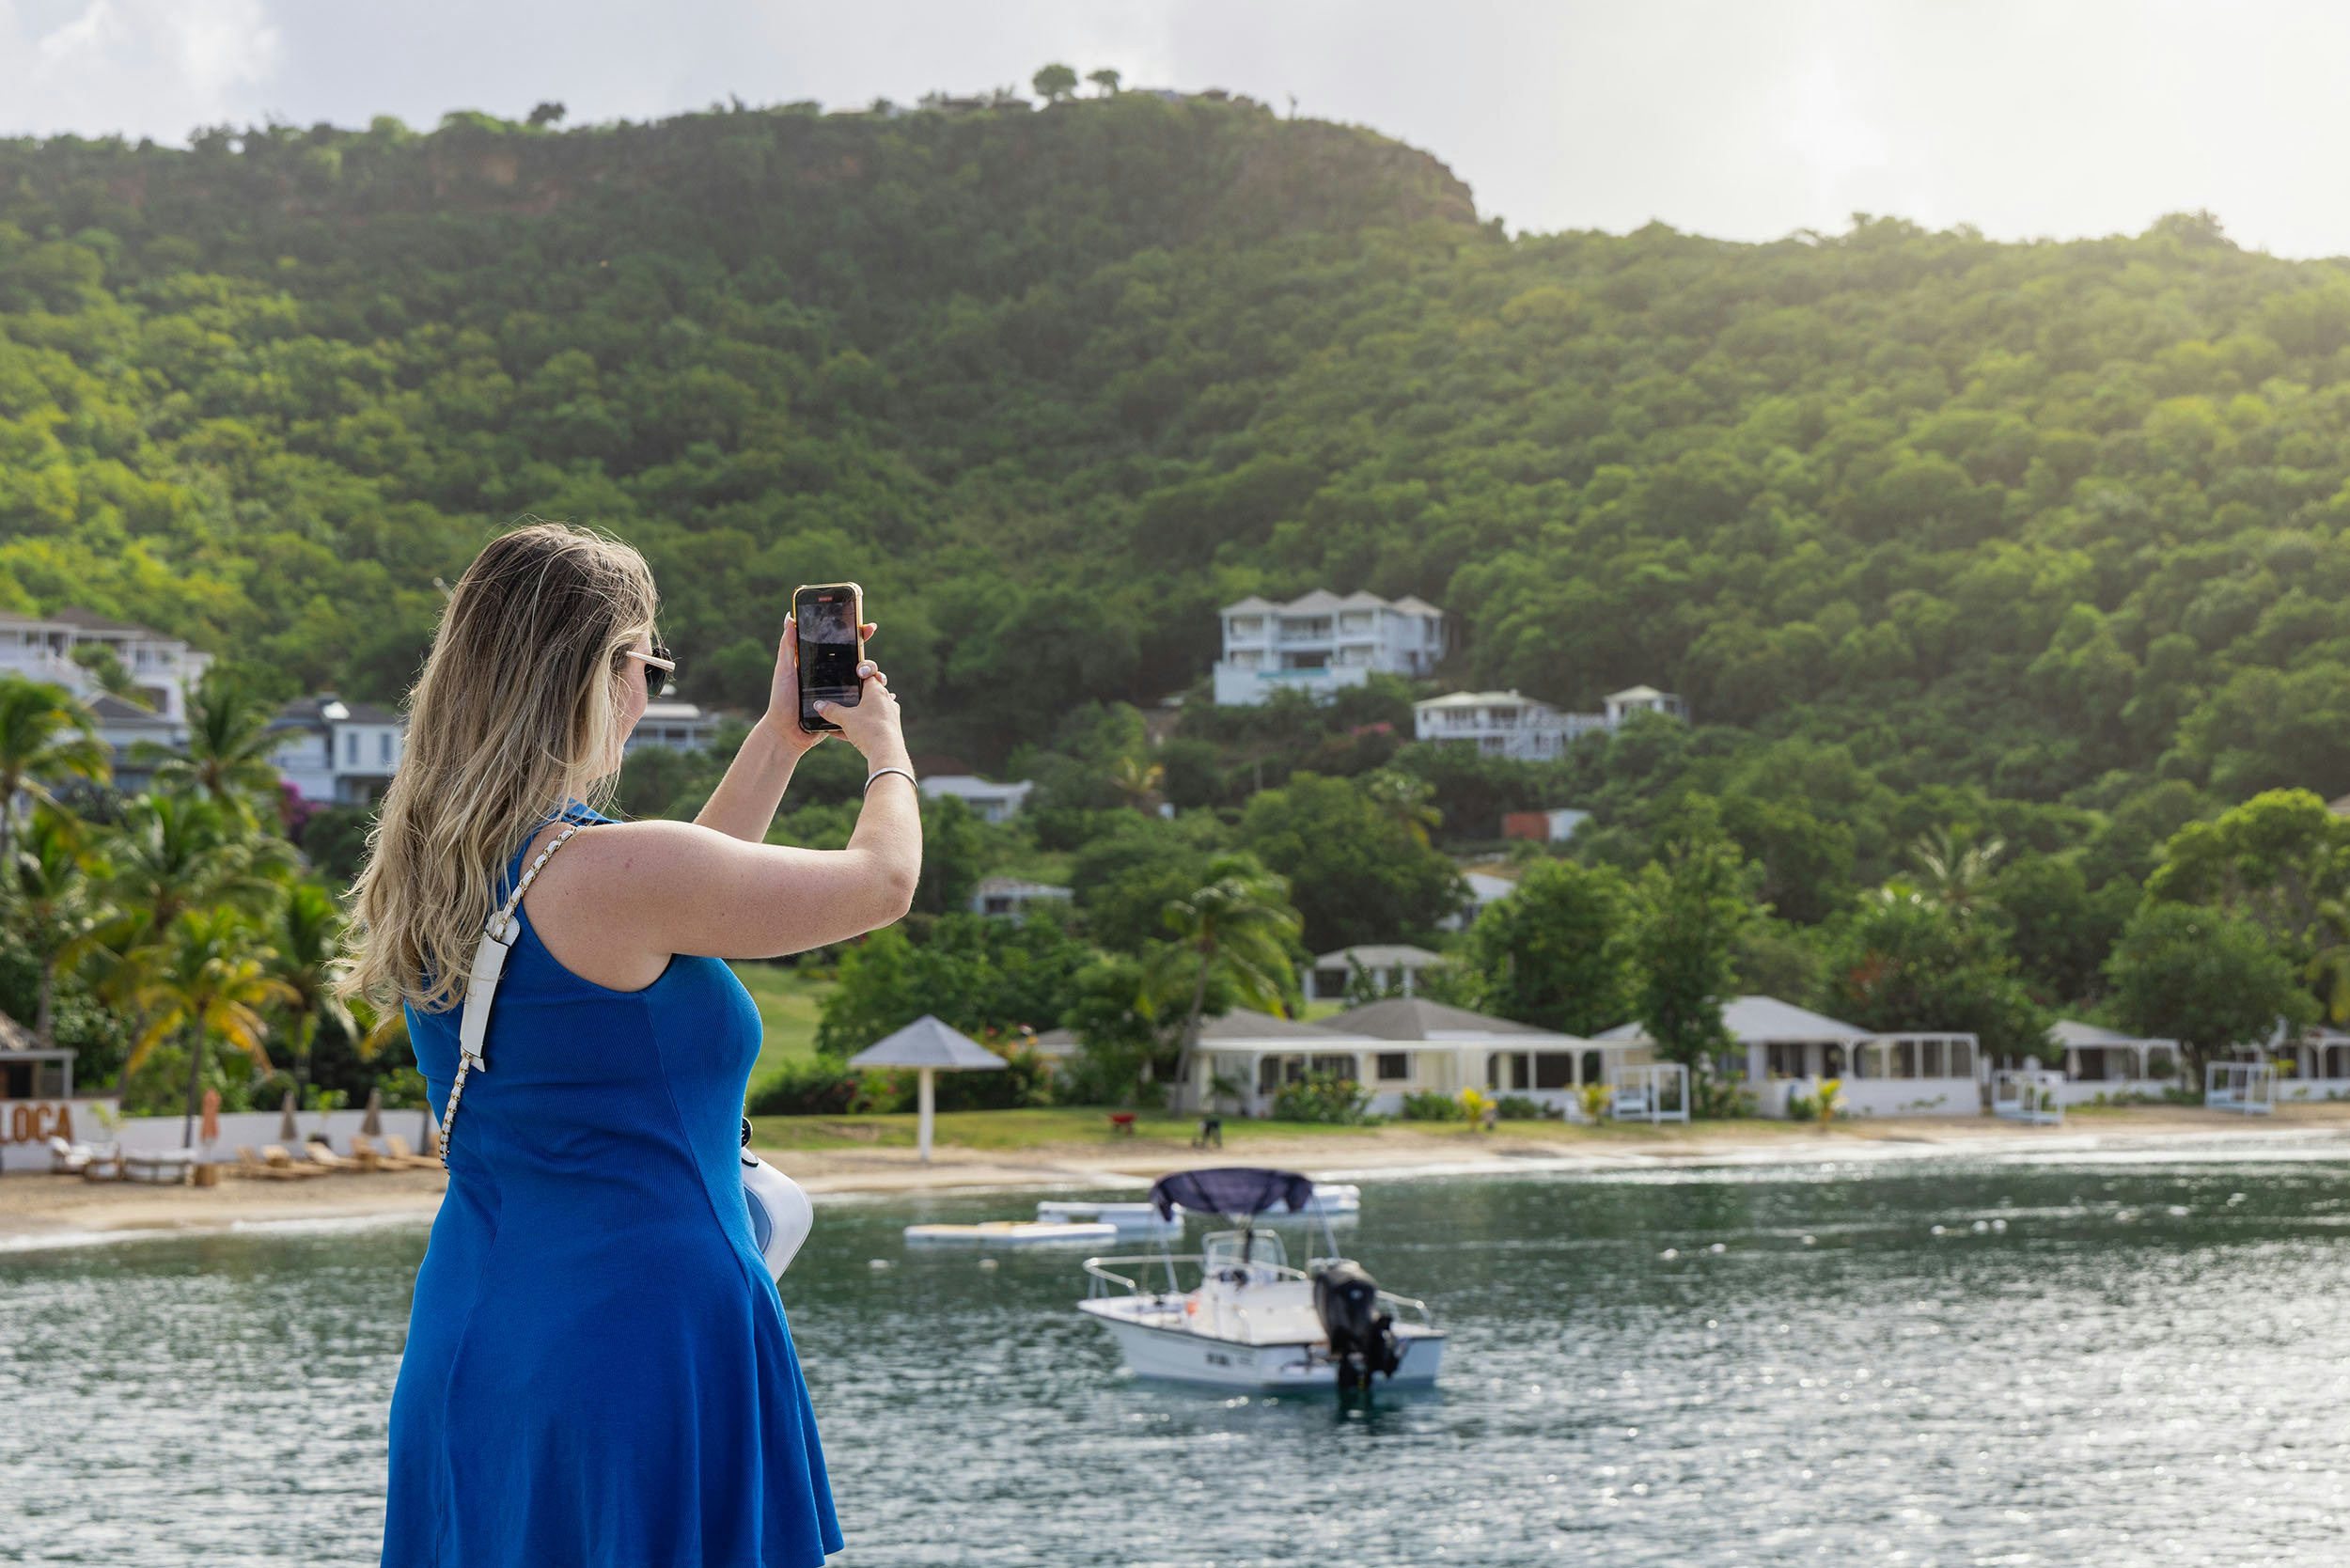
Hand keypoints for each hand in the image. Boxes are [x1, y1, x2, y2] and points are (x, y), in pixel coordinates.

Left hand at [761, 619, 876, 758]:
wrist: (786, 733)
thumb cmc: (782, 700)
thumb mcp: (784, 670)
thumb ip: (788, 646)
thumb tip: (789, 618)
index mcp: (823, 665)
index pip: (844, 647)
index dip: (858, 636)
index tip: (868, 627)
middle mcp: (836, 678)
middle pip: (861, 664)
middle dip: (870, 662)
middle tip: (864, 669)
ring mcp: (843, 695)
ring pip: (868, 684)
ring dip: (878, 679)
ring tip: (878, 680)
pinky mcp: (847, 712)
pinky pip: (866, 705)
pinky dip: (879, 699)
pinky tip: (888, 695)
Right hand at [813, 647, 906, 767]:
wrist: (886, 753)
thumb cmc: (868, 729)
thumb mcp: (845, 718)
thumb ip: (830, 710)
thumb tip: (818, 705)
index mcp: (877, 691)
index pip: (870, 674)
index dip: (859, 671)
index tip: (852, 674)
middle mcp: (886, 700)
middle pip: (870, 692)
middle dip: (857, 695)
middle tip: (845, 697)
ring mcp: (889, 716)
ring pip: (870, 710)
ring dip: (856, 713)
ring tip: (840, 718)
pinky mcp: (889, 730)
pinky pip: (871, 725)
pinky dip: (858, 728)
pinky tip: (840, 735)